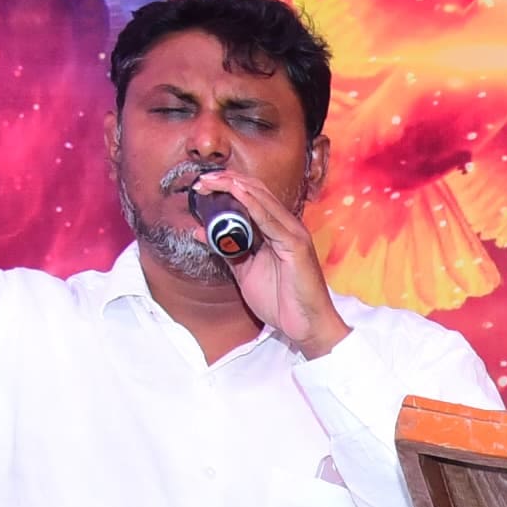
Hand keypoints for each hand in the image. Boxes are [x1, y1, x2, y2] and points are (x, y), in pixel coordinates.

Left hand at [181, 162, 349, 358]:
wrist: (305, 326)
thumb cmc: (282, 301)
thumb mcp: (245, 272)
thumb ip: (226, 251)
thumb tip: (201, 232)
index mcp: (277, 230)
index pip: (252, 196)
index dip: (227, 185)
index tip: (203, 185)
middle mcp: (287, 227)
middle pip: (256, 190)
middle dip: (226, 181)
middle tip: (202, 180)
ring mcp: (293, 234)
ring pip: (261, 199)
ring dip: (233, 186)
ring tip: (210, 182)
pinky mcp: (295, 246)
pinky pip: (270, 220)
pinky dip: (251, 204)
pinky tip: (236, 193)